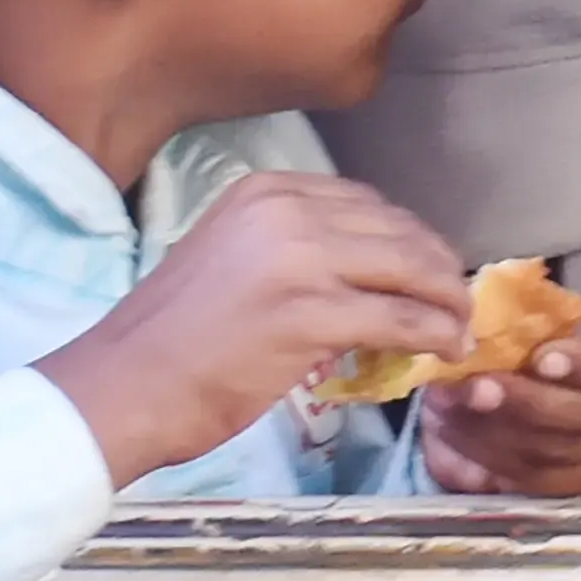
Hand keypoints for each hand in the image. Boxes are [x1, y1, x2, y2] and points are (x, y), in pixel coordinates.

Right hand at [34, 171, 469, 487]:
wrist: (121, 387)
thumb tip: (362, 269)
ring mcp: (300, 260)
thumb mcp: (229, 260)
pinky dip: (433, 333)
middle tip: (457, 300)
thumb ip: (292, 250)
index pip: (366, 203)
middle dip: (437, 266)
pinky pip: (399, 318)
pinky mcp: (310, 314)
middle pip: (396, 231)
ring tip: (459, 328)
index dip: (410, 237)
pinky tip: (444, 349)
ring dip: (446, 301)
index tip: (429, 266)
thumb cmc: (169, 340)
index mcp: (266, 193)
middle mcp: (286, 212)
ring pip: (408, 270)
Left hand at [418, 299, 580, 498]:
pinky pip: (527, 486)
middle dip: (523, 403)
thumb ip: (523, 315)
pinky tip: (450, 444)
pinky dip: (482, 467)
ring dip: (491, 434)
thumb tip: (481, 322)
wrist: (546, 370)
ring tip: (446, 411)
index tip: (540, 358)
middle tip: (474, 388)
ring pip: (551, 455)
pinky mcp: (572, 487)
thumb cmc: (540, 331)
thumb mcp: (540, 309)